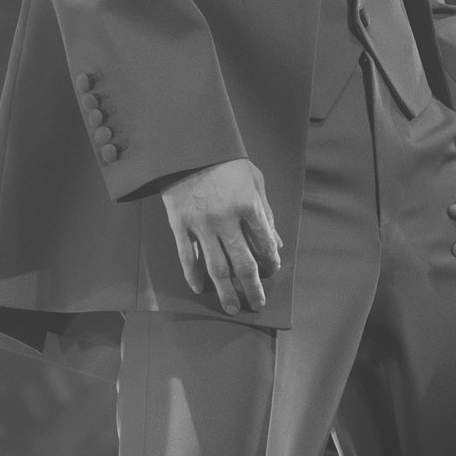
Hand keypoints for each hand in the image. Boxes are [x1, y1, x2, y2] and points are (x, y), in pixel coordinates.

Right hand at [160, 157, 281, 315]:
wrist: (186, 147)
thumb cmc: (225, 161)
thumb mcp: (253, 179)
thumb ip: (265, 212)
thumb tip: (275, 244)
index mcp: (247, 205)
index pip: (264, 244)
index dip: (271, 261)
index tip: (273, 270)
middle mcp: (226, 220)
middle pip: (243, 264)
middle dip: (253, 288)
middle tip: (258, 305)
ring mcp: (201, 225)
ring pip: (216, 268)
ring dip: (226, 292)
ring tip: (233, 309)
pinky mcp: (180, 225)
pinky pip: (187, 258)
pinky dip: (193, 276)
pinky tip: (200, 289)